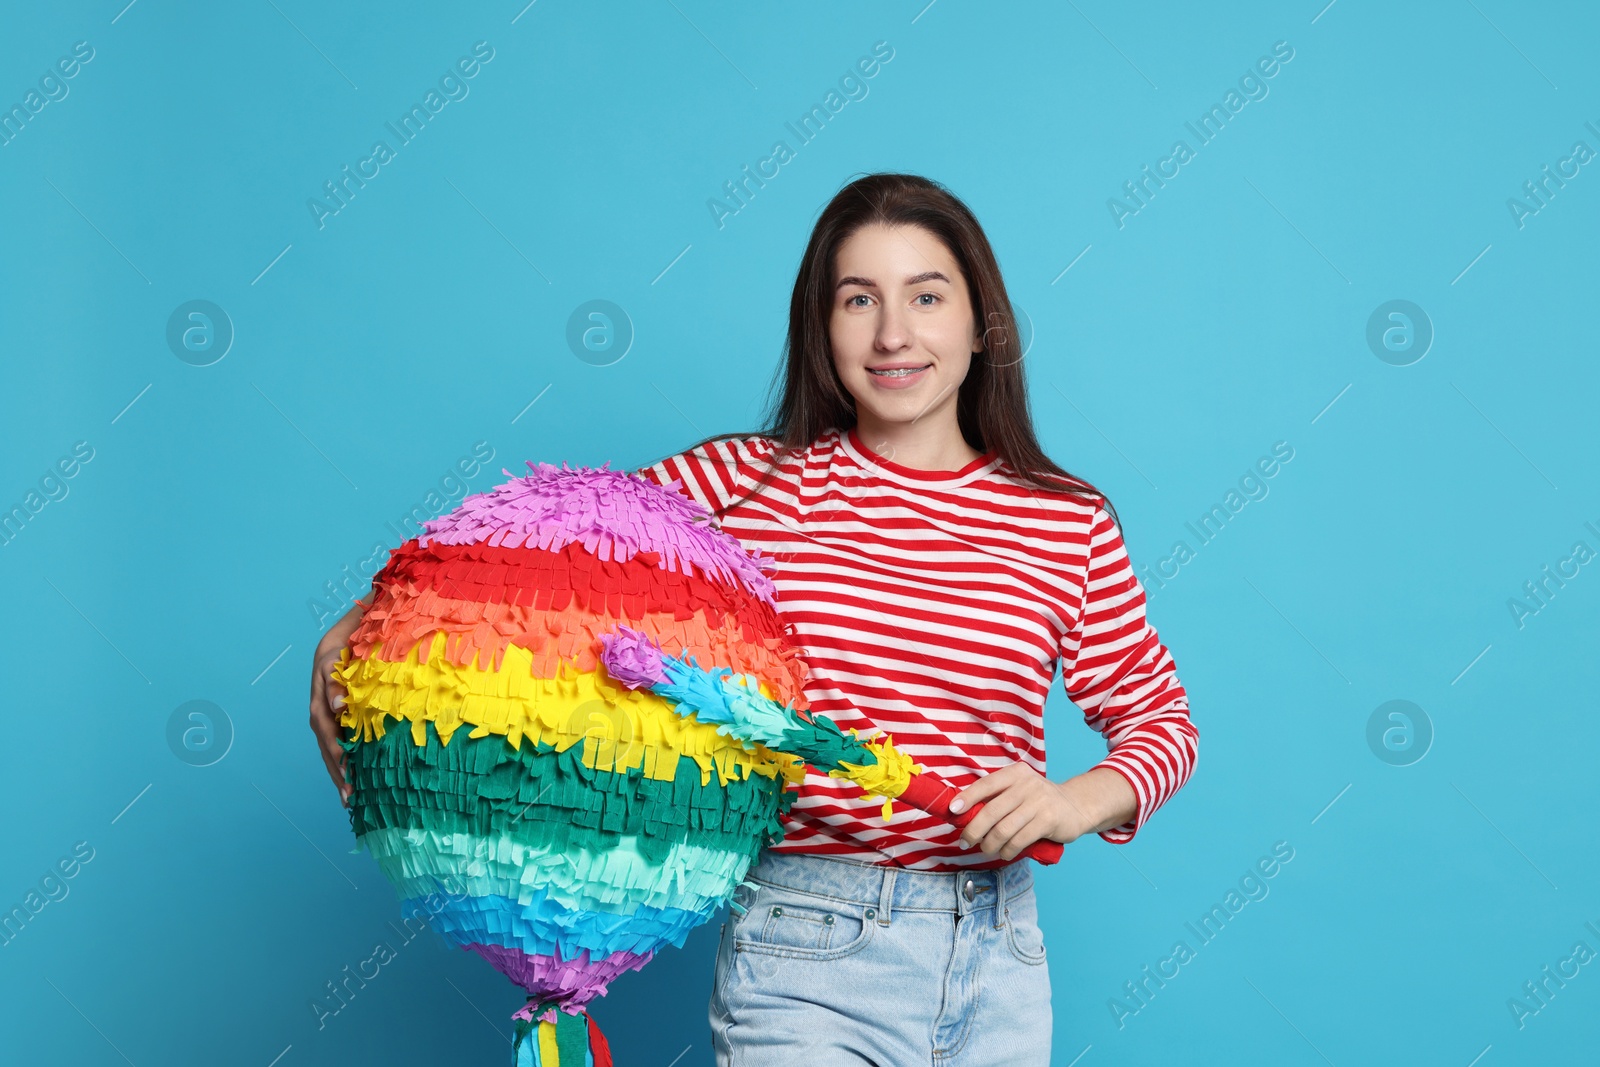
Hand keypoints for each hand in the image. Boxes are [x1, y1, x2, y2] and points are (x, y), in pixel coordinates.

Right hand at [309, 642, 352, 806]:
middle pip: (329, 756)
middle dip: (339, 778)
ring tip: (351, 801)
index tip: (350, 779)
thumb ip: (335, 682)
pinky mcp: (334, 728)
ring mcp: (326, 728)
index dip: (340, 760)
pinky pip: (337, 752)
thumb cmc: (337, 659)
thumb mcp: (334, 665)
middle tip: (351, 801)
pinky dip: (343, 768)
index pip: (331, 741)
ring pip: (331, 758)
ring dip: (340, 778)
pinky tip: (352, 783)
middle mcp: (320, 723)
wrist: (332, 654)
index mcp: (320, 712)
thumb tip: (336, 704)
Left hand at [948, 763, 1102, 860]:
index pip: (985, 784)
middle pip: (991, 810)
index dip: (967, 797)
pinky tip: (1005, 853)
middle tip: (966, 842)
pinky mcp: (1048, 820)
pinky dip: (1008, 850)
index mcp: (1015, 774)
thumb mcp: (1020, 790)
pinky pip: (1020, 840)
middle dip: (974, 830)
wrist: (1077, 805)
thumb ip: (998, 797)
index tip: (953, 811)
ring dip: (990, 844)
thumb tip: (964, 814)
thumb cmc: (1038, 800)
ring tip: (986, 849)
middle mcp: (1027, 784)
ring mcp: (1039, 802)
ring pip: (1004, 829)